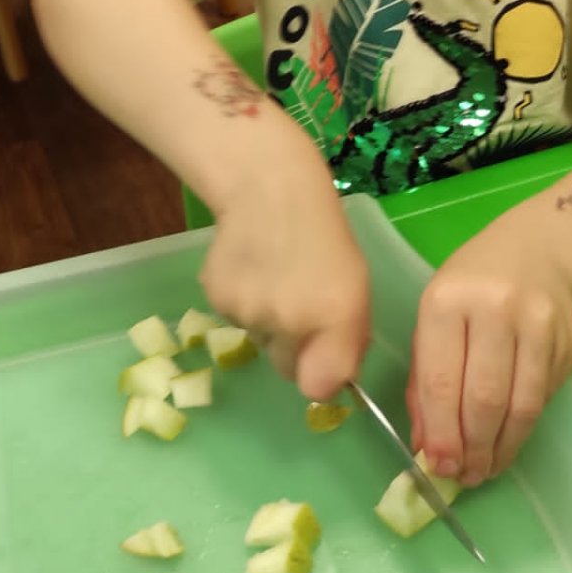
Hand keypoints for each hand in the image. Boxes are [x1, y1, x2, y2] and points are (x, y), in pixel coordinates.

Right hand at [200, 155, 369, 401]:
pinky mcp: (216, 298)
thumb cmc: (322, 233)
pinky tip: (250, 265)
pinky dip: (240, 299)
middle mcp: (289, 322)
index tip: (322, 360)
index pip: (317, 387)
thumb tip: (332, 380)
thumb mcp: (355, 284)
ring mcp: (248, 312)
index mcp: (335, 317)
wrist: (268, 185)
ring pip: (258, 339)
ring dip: (265, 318)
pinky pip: (232, 317)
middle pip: (286, 366)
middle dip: (294, 346)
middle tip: (297, 301)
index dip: (319, 376)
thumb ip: (347, 337)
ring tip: (273, 272)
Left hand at [406, 237, 571, 487]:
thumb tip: (428, 447)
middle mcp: (496, 309)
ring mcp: (540, 324)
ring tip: (488, 469)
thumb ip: (425, 382)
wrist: (533, 250)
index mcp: (447, 301)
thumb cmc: (467, 289)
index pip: (443, 380)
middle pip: (486, 397)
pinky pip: (545, 396)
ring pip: (523, 404)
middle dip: (474, 447)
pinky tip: (509, 441)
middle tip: (466, 476)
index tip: (439, 465)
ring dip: (504, 447)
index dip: (442, 431)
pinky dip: (525, 426)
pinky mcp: (569, 341)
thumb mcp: (431, 320)